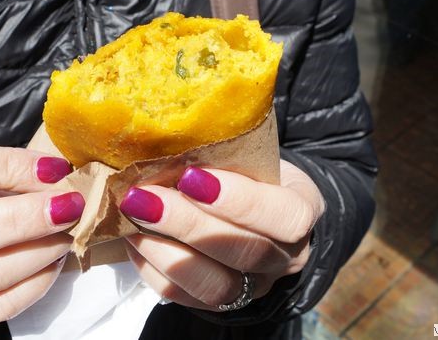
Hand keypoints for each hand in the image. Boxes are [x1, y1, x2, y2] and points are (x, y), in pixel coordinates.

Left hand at [120, 160, 324, 309]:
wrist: (257, 202)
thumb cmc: (249, 168)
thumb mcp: (252, 151)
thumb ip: (226, 151)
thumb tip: (168, 135)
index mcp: (303, 210)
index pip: (285, 216)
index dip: (240, 200)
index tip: (192, 176)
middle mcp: (287, 257)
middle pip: (244, 252)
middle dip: (188, 224)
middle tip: (145, 197)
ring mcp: (256, 285)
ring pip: (215, 284)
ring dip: (166, 251)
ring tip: (133, 220)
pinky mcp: (222, 303)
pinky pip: (185, 297)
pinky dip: (154, 269)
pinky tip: (133, 239)